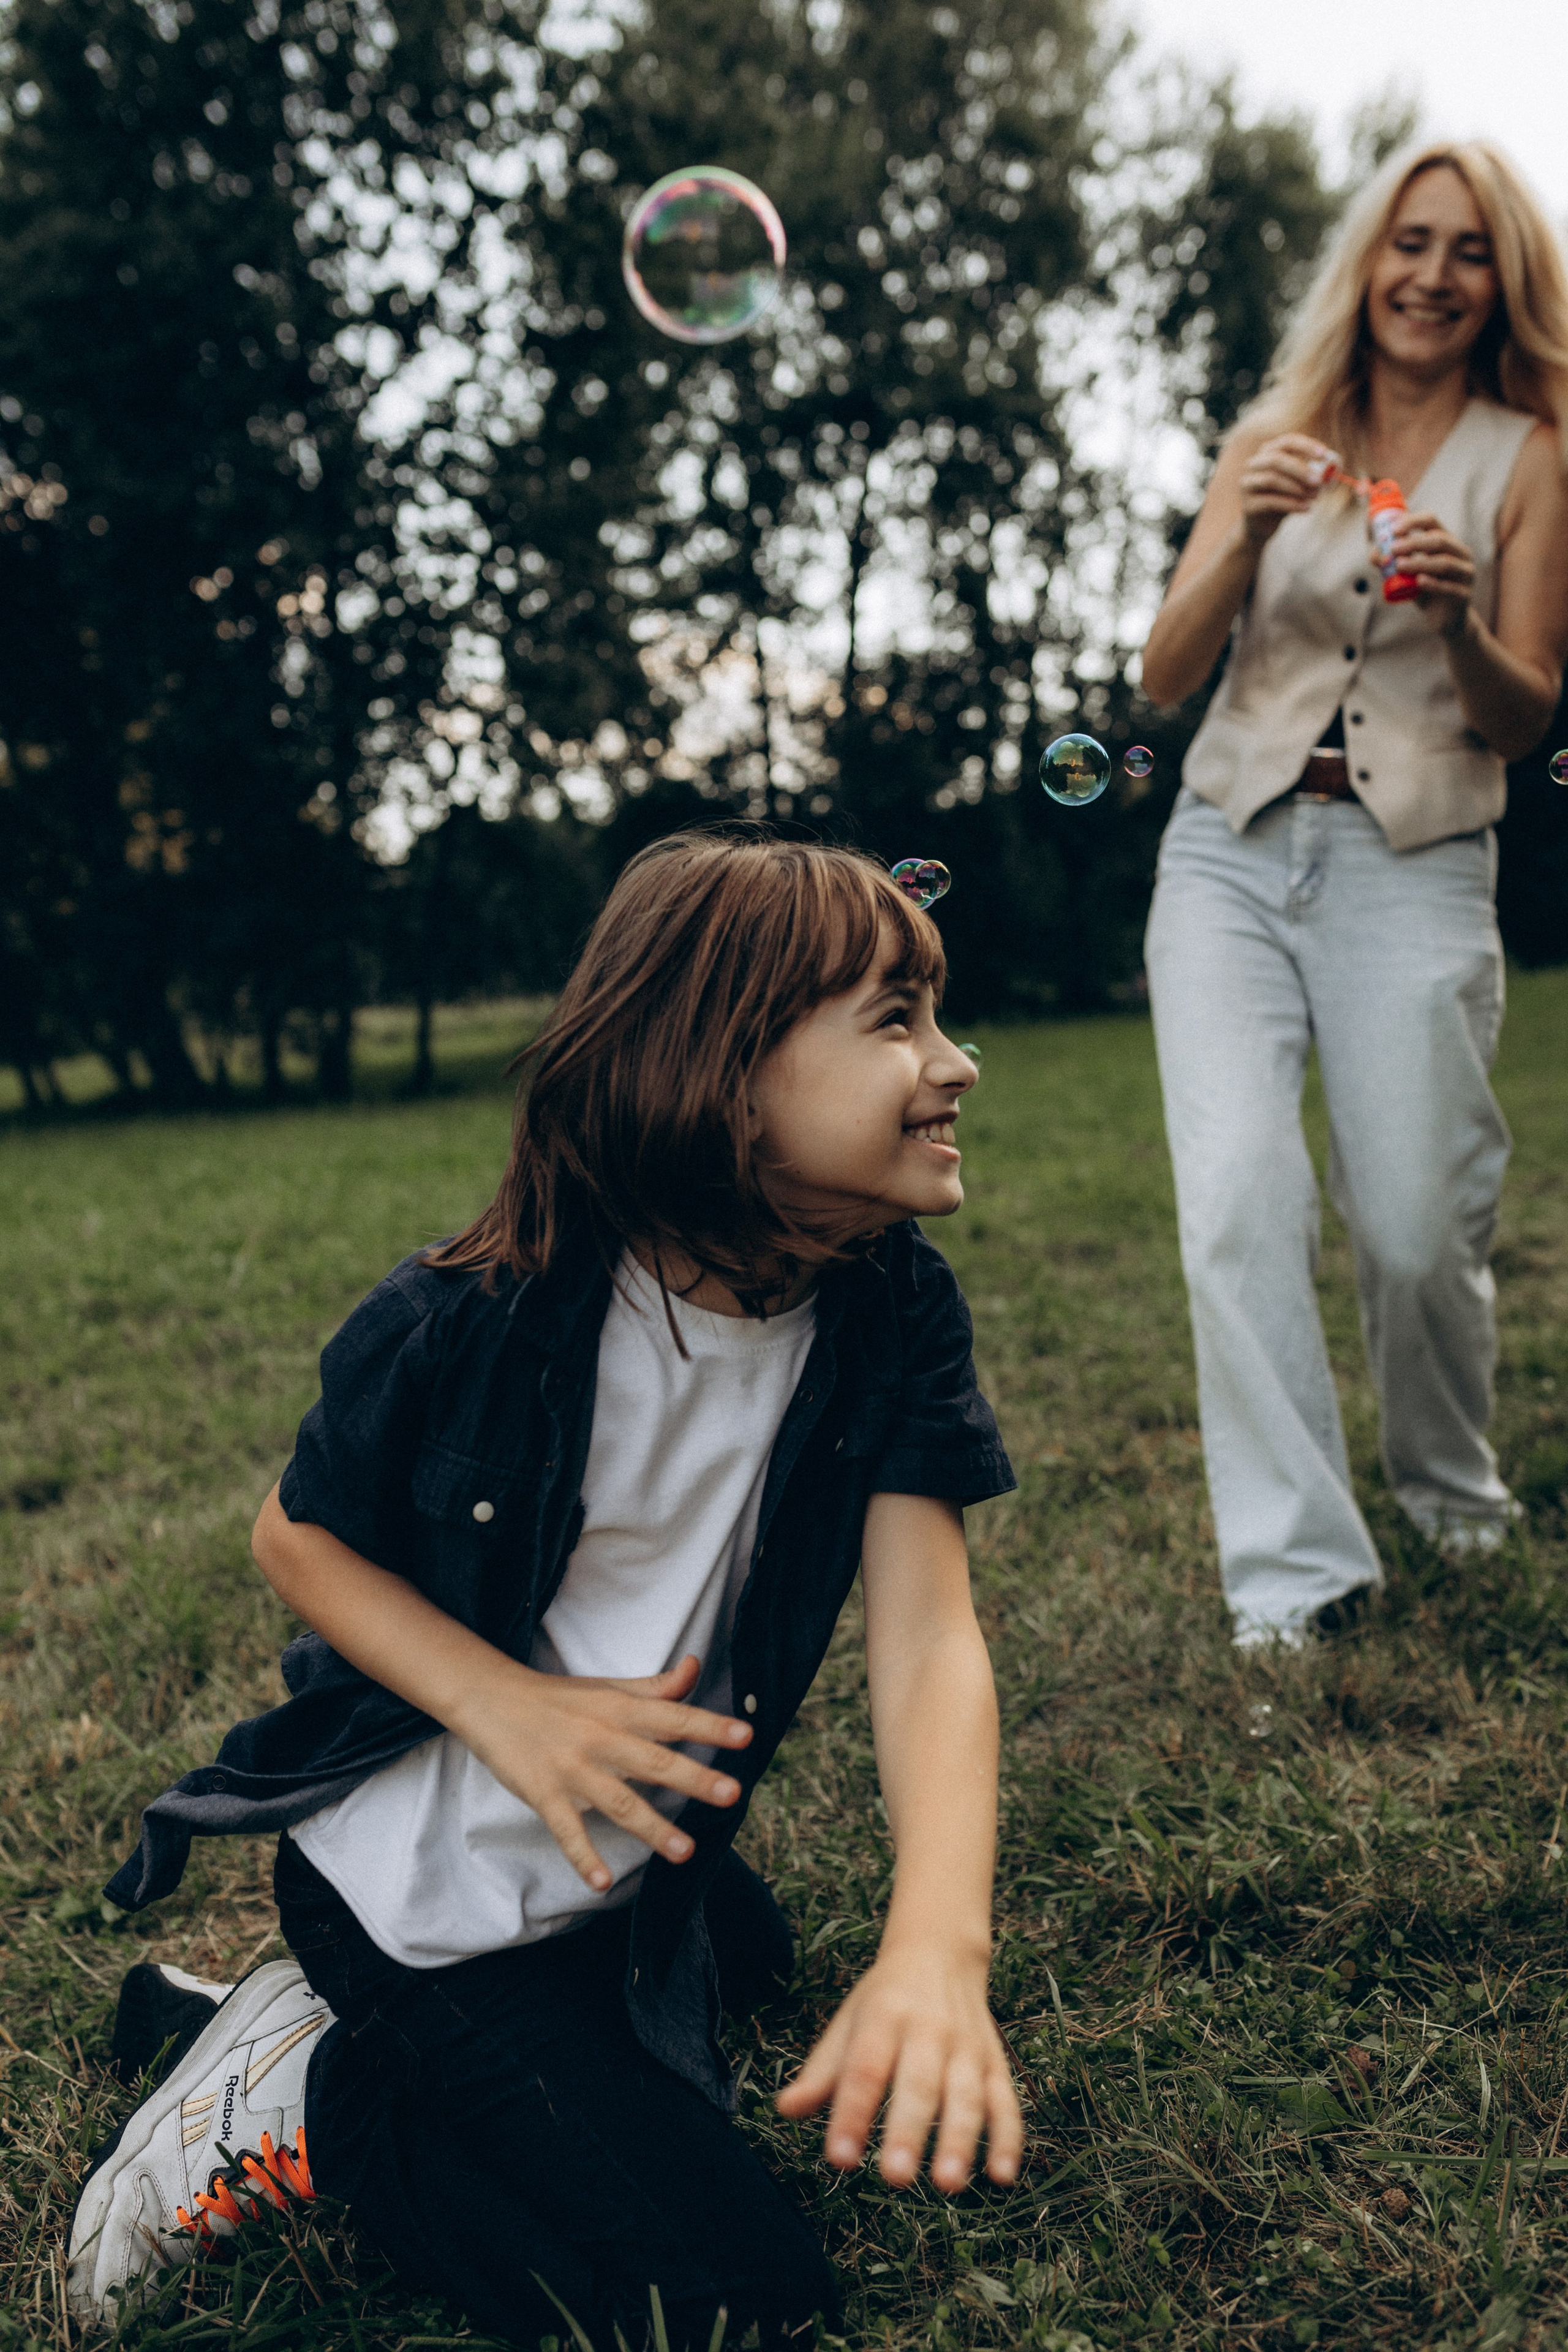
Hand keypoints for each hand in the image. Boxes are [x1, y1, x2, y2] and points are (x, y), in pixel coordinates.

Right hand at [452, 1651, 751, 1889]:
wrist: (492, 1698)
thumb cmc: (559, 1696)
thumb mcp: (610, 1687)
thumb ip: (656, 1687)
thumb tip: (696, 1669)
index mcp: (621, 1709)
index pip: (674, 1716)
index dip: (710, 1726)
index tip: (746, 1737)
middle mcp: (602, 1738)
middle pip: (655, 1761)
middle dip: (695, 1779)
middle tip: (732, 1794)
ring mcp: (573, 1769)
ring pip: (620, 1802)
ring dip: (653, 1829)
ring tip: (686, 1852)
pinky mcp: (544, 1794)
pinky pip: (567, 1830)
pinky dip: (584, 1857)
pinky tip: (603, 1883)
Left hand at [775, 1940, 1022, 2193]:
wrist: (941, 1951)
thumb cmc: (884, 1999)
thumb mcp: (848, 2022)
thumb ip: (821, 2071)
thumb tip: (785, 2110)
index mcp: (884, 2018)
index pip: (864, 2069)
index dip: (852, 2114)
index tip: (839, 2159)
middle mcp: (929, 2030)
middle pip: (919, 2085)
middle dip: (908, 2132)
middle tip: (895, 2178)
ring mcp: (967, 2047)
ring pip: (967, 2097)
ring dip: (960, 2141)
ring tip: (948, 2184)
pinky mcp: (996, 2062)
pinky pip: (1005, 2102)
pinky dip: (1008, 2139)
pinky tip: (1001, 2177)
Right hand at [1237, 434, 1338, 549]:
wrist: (1262, 526)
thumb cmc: (1284, 499)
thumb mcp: (1299, 484)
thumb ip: (1313, 475)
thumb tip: (1333, 470)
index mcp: (1268, 453)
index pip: (1286, 442)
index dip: (1306, 446)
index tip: (1324, 454)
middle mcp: (1254, 465)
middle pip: (1276, 459)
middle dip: (1300, 469)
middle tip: (1319, 480)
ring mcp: (1248, 484)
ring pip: (1271, 480)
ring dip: (1297, 488)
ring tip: (1315, 497)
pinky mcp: (1248, 505)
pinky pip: (1270, 502)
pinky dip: (1292, 504)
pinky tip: (1306, 508)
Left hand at [1388, 507, 1476, 636]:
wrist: (1445, 620)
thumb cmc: (1425, 592)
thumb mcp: (1407, 576)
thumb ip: (1391, 565)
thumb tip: (1373, 553)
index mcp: (1447, 542)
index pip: (1432, 521)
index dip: (1413, 522)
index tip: (1392, 529)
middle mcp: (1460, 553)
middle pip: (1439, 540)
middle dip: (1414, 543)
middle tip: (1392, 548)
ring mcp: (1465, 573)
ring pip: (1445, 562)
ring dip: (1420, 562)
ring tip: (1399, 565)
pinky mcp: (1464, 594)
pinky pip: (1450, 587)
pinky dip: (1433, 584)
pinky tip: (1419, 582)